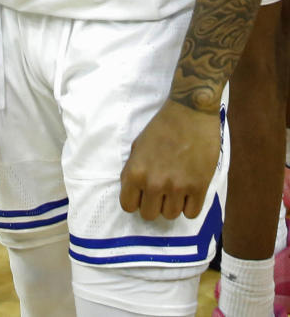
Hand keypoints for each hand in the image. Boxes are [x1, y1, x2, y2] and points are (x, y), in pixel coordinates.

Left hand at [119, 99, 220, 220]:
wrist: (190, 113)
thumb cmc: (161, 126)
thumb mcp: (138, 145)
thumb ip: (133, 169)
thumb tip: (133, 189)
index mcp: (136, 172)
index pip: (128, 206)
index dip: (135, 201)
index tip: (142, 194)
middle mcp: (155, 184)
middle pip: (149, 215)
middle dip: (153, 204)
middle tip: (160, 191)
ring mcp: (178, 188)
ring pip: (171, 216)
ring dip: (172, 205)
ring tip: (176, 189)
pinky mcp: (199, 188)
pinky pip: (191, 214)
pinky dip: (190, 206)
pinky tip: (189, 192)